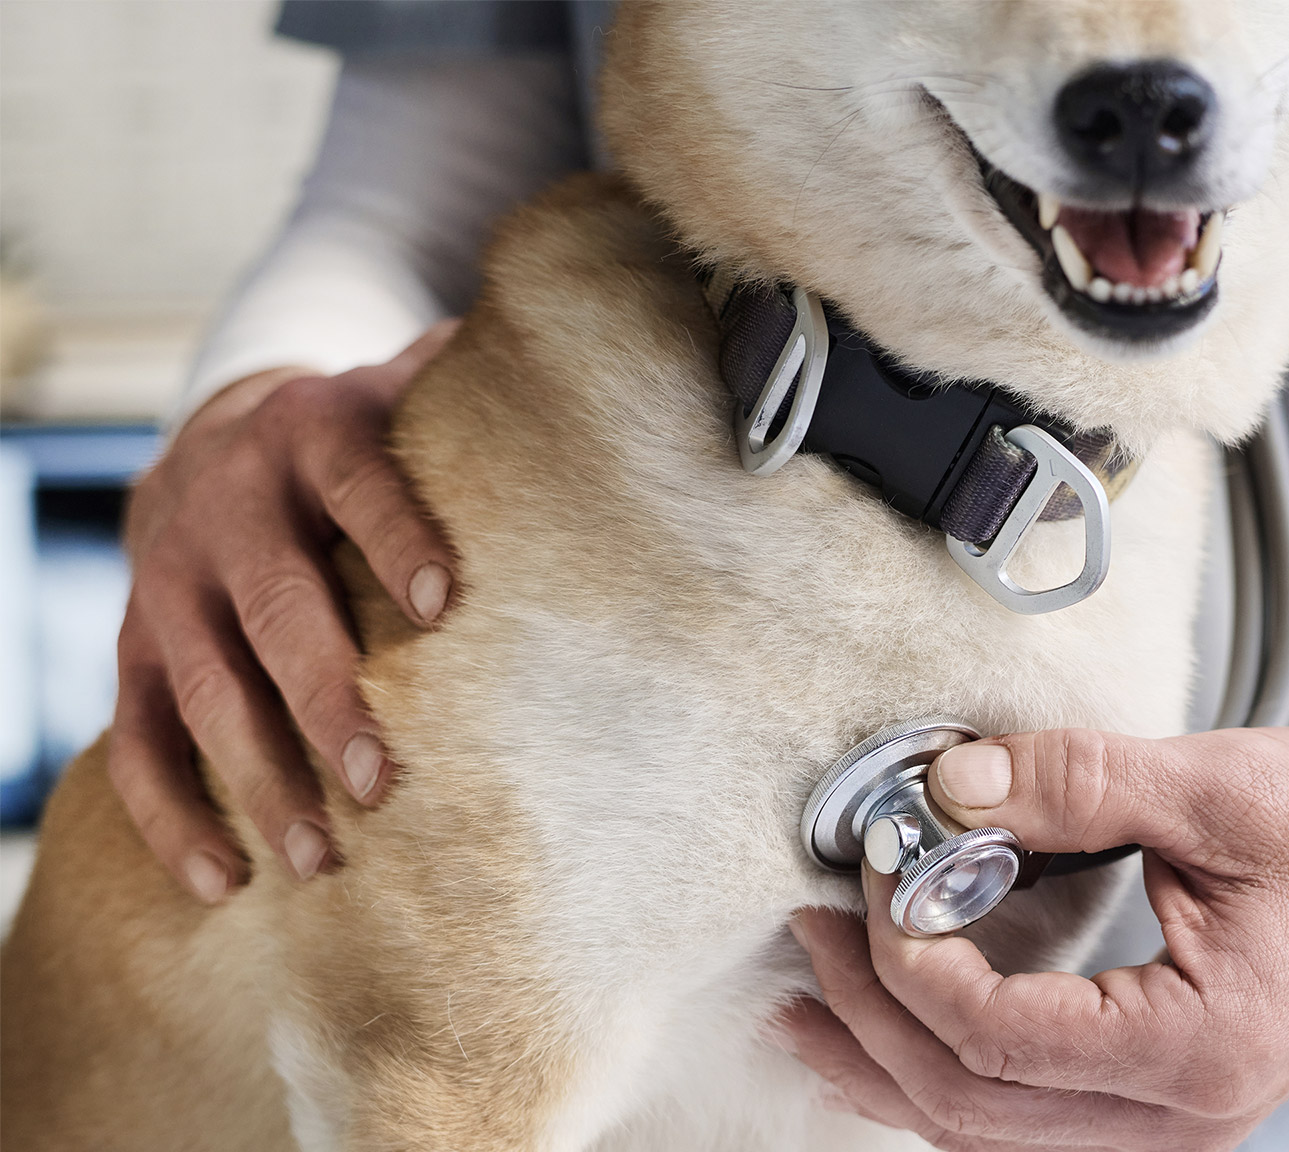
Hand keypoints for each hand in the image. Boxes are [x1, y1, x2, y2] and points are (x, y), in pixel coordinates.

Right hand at [111, 323, 458, 902]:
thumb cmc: (362, 443)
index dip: (399, 536)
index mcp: (316, 436)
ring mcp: (170, 584)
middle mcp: (231, 508)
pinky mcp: (135, 651)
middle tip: (381, 780)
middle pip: (275, 606)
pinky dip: (173, 817)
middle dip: (324, 696)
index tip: (446, 603)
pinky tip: (224, 882)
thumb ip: (481, 388)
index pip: (359, 481)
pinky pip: (138, 741)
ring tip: (319, 857)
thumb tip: (602, 360)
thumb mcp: (410, 395)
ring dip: (259, 777)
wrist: (216, 441)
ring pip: (205, 689)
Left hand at [780, 689, 1288, 1150]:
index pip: (1002, 1038)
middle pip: (974, 1110)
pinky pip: (1024, 1118)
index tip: (875, 872)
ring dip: (889, 1067)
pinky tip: (894, 1032)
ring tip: (811, 1004)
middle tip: (809, 934)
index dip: (913, 959)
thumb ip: (1075, 783)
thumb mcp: (1218, 786)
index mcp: (1201, 1047)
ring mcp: (1173, 1125)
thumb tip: (945, 785)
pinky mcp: (1162, 1103)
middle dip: (874, 1021)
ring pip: (988, 1135)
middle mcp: (1184, 1116)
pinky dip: (945, 1075)